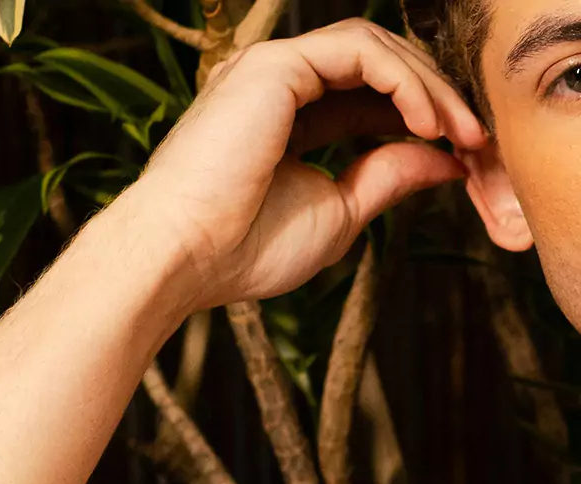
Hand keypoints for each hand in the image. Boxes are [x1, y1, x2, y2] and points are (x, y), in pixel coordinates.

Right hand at [131, 18, 488, 309]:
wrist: (183, 257)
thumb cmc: (242, 250)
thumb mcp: (336, 215)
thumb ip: (386, 178)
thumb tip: (443, 160)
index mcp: (282, 125)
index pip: (365, 103)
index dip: (418, 121)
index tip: (461, 153)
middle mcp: (275, 90)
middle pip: (375, 69)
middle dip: (433, 99)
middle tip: (476, 138)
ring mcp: (272, 72)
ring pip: (373, 50)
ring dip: (426, 87)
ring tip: (459, 132)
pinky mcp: (275, 66)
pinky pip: (359, 52)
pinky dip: (402, 81)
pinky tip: (427, 121)